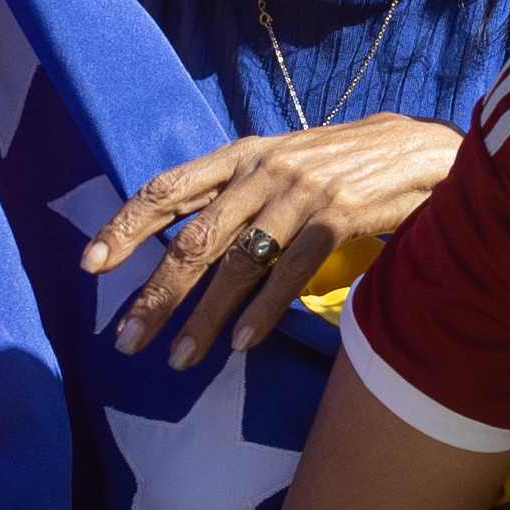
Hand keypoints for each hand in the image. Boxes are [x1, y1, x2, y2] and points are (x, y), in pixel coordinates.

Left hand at [81, 116, 461, 363]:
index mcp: (240, 156)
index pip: (167, 189)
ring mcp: (299, 195)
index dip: (125, 226)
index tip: (90, 265)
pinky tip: (240, 343)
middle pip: (192, 239)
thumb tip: (181, 238)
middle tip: (125, 340)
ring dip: (202, 318)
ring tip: (177, 359)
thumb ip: (233, 193)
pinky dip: (262, 311)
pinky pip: (289, 272)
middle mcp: (262, 173)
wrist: (418, 150)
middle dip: (154, 294)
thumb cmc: (340, 164)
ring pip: (236, 264)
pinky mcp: (338, 218)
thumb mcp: (279, 163)